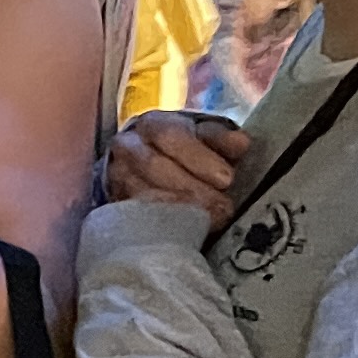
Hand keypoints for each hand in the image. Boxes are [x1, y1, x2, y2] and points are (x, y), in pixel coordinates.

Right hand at [104, 109, 246, 230]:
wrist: (159, 169)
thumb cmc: (192, 153)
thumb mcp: (208, 139)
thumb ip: (223, 140)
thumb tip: (240, 144)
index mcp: (154, 125)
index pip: (171, 134)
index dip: (198, 156)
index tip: (227, 179)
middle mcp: (128, 146)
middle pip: (153, 165)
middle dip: (191, 188)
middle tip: (223, 208)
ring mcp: (117, 176)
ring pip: (141, 192)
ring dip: (178, 209)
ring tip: (209, 222)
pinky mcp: (116, 203)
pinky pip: (133, 215)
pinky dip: (160, 224)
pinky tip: (183, 232)